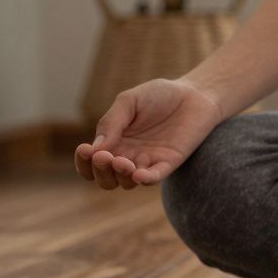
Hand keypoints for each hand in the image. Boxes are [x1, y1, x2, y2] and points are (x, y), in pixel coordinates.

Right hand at [74, 78, 224, 188]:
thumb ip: (111, 122)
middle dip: (100, 172)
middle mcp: (128, 156)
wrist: (194, 94)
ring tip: (122, 161)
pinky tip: (138, 174)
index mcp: (114, 142)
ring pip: (126, 183)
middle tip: (104, 157)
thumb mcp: (128, 102)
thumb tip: (95, 149)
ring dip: (120, 176)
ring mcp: (148, 161)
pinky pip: (153, 178)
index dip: (83, 162)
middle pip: (106, 179)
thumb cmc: (159, 95)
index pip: (91, 163)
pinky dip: (144, 179)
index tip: (84, 150)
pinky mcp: (169, 163)